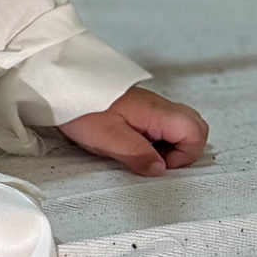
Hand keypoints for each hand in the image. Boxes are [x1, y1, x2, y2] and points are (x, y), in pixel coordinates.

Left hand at [57, 84, 207, 176]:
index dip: (185, 155)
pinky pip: (159, 127)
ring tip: (140, 154)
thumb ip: (139, 155)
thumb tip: (160, 169)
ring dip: (168, 146)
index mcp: (157, 112)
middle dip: (184, 150)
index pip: (196, 133)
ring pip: (177, 128)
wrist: (61, 87)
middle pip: (194, 128)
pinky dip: (154, 140)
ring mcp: (150, 108)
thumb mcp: (109, 139)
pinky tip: (131, 145)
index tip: (159, 164)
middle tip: (156, 161)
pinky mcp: (138, 111)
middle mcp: (158, 107)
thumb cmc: (82, 110)